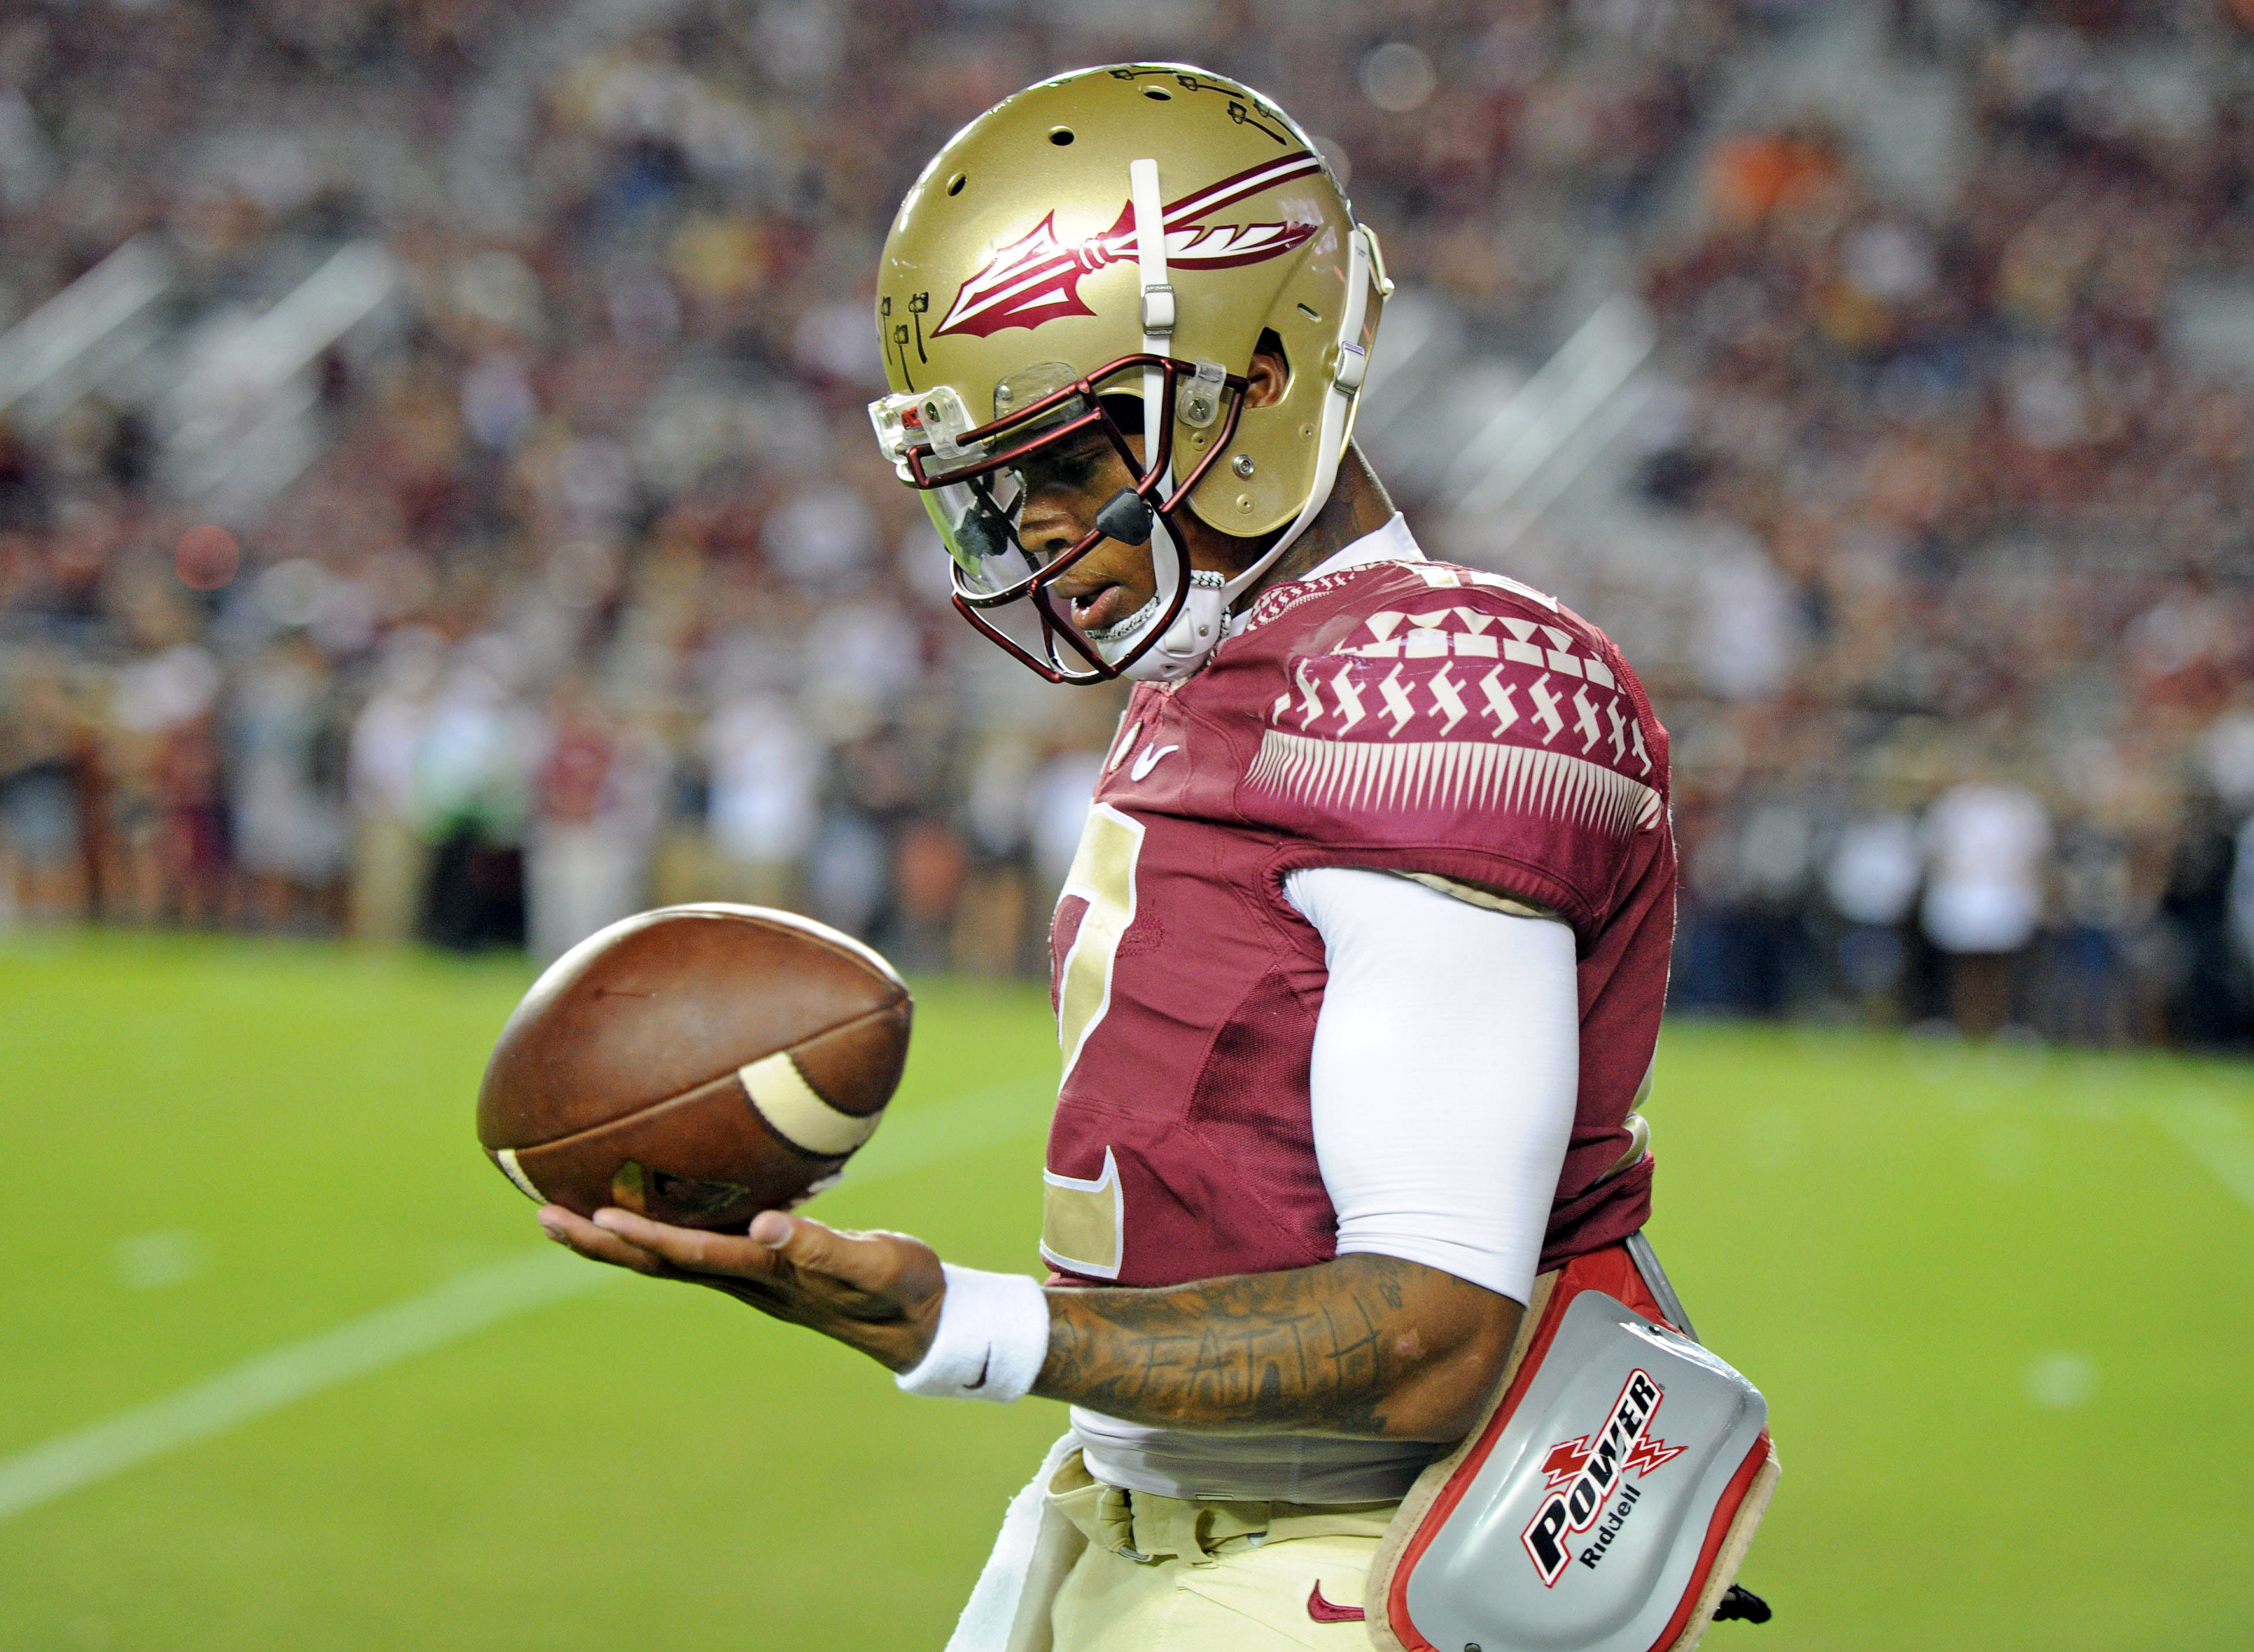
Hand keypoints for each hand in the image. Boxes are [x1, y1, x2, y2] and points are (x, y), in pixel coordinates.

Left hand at [536, 1203, 946, 1373]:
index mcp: (766, 1275)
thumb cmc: (903, 1287)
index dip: (640, 1236)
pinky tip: (654, 1202)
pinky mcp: (764, 1265)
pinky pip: (698, 1242)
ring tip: (570, 1211)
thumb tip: (765, 1224)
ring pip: (669, 1256)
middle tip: (542, 1215)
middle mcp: (745, 1278)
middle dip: (599, 1241)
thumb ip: (822, 1247)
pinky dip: (661, 1227)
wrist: (922, 1318)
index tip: (591, 1213)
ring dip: (617, 1238)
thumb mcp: (873, 1264)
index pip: (688, 1255)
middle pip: (656, 1262)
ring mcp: (750, 1276)